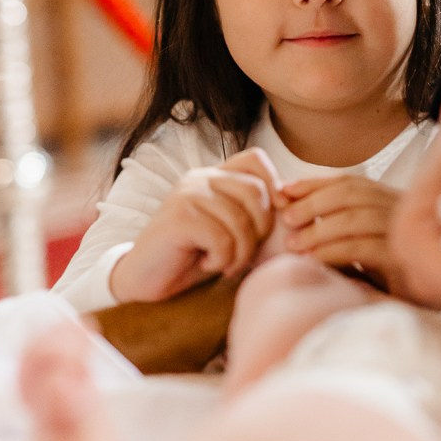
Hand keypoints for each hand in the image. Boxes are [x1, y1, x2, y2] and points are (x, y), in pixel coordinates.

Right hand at [110, 148, 282, 302]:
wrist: (147, 280)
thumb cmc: (193, 257)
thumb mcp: (229, 232)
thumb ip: (253, 214)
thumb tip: (293, 206)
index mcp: (215, 177)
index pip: (255, 160)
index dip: (274, 185)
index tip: (274, 218)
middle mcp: (200, 178)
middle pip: (256, 192)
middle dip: (260, 232)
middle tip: (242, 254)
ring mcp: (187, 194)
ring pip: (241, 221)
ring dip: (240, 254)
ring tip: (224, 264)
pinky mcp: (179, 217)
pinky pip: (222, 239)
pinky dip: (222, 260)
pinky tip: (207, 264)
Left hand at [280, 176, 402, 291]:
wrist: (415, 310)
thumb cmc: (381, 276)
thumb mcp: (357, 243)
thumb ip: (330, 222)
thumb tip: (285, 198)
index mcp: (390, 202)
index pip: (350, 183)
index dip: (314, 184)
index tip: (283, 191)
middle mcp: (400, 211)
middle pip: (352, 194)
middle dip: (314, 203)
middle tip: (287, 219)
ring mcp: (404, 234)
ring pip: (357, 218)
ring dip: (319, 229)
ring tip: (293, 244)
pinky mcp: (403, 261)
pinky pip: (363, 248)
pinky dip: (333, 251)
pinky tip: (313, 260)